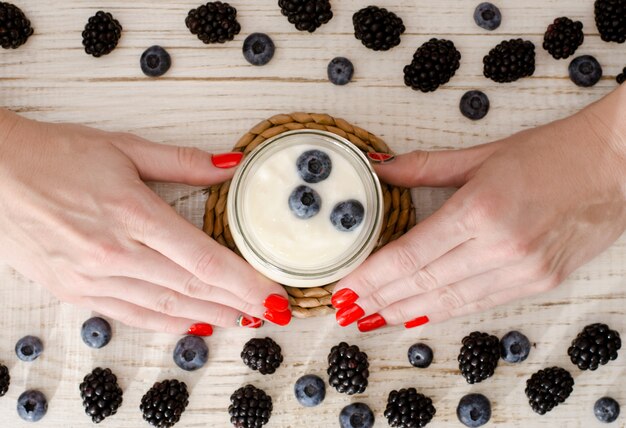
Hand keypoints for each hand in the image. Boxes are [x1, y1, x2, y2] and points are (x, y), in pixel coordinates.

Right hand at [0, 110, 290, 333]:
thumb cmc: (54, 155)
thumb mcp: (123, 148)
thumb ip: (182, 162)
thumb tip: (229, 166)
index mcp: (132, 214)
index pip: (204, 259)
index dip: (244, 282)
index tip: (273, 295)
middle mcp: (115, 253)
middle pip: (192, 288)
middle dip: (237, 303)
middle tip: (269, 312)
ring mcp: (93, 278)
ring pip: (165, 308)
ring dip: (208, 316)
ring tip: (241, 321)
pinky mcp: (75, 291)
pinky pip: (130, 315)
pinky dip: (165, 324)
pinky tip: (191, 325)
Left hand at [332, 85, 625, 331]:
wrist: (617, 165)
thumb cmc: (551, 153)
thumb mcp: (482, 154)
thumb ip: (424, 167)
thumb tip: (381, 170)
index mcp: (481, 210)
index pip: (412, 255)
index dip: (375, 276)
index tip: (347, 288)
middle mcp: (501, 247)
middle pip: (424, 283)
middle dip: (381, 299)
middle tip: (349, 308)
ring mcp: (523, 270)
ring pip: (450, 301)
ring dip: (407, 311)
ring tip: (374, 318)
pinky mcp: (540, 282)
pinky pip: (481, 303)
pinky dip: (446, 311)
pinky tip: (419, 315)